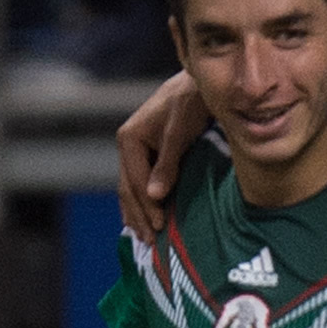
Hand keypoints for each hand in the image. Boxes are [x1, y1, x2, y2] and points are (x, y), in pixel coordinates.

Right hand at [116, 72, 203, 248]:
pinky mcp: (148, 154)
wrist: (199, 85)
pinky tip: (145, 218)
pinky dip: (142, 202)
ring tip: (145, 237)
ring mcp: (136, 150)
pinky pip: (140, 184)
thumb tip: (155, 196)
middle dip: (139, 216)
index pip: (135, 182)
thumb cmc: (191, 103)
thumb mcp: (180, 132)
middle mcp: (128, 145)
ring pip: (132, 189)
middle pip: (129, 189)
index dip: (146, 207)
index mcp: (129, 138)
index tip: (160, 227)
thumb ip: (168, 163)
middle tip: (151, 242)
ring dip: (137, 213)